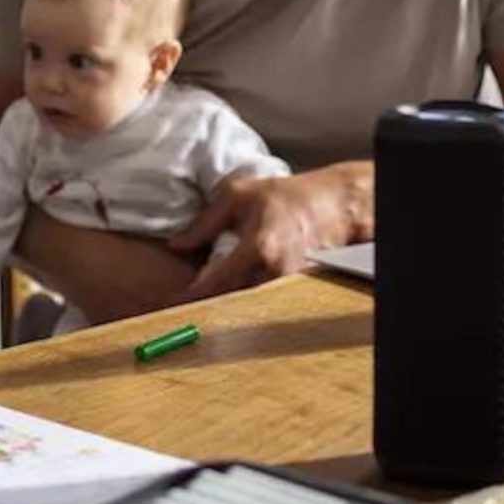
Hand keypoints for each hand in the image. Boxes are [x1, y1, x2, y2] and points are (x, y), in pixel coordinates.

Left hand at [167, 164, 369, 301]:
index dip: (192, 296)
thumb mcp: (238, 195)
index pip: (217, 281)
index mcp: (258, 246)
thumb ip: (205, 222)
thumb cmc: (285, 196)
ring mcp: (289, 283)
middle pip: (233, 300)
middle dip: (208, 305)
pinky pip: (265, 299)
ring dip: (228, 304)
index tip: (171, 304)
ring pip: (249, 303)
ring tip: (206, 304)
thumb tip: (176, 244)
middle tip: (184, 308)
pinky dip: (248, 299)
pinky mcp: (297, 288)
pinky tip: (235, 295)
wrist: (332, 205)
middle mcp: (275, 270)